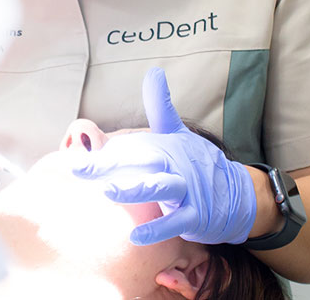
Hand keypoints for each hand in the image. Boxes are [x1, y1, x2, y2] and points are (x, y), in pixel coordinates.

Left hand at [72, 68, 257, 245]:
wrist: (237, 193)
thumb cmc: (197, 162)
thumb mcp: (178, 132)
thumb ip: (160, 106)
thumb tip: (153, 71)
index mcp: (164, 146)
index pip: (130, 147)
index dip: (102, 152)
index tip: (73, 158)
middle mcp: (174, 165)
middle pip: (142, 162)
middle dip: (110, 165)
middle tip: (79, 169)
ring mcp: (187, 190)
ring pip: (161, 188)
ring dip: (136, 189)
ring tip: (109, 192)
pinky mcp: (196, 215)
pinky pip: (176, 222)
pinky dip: (157, 228)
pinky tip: (135, 237)